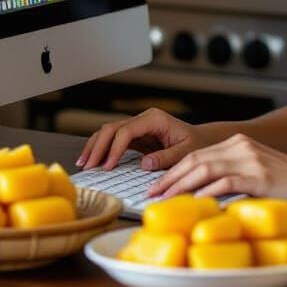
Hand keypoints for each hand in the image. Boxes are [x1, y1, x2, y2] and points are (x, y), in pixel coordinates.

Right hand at [76, 108, 211, 171]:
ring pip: (109, 131)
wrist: (202, 140)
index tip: (108, 166)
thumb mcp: (187, 152)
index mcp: (155, 119)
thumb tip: (144, 163)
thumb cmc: (197, 144)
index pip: (127, 131)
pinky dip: (102, 149)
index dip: (115, 148)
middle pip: (112, 128)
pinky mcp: (135, 136)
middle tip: (89, 166)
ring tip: (84, 164)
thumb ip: (167, 157)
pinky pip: (114, 140)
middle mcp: (144, 119)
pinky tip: (93, 160)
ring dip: (95, 146)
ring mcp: (138, 126)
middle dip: (98, 146)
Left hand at [147, 132, 286, 213]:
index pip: (197, 155)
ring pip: (204, 168)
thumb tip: (204, 197)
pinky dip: (206, 192)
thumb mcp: (258, 173)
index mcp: (239, 144)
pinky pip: (225, 182)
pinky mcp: (259, 176)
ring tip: (165, 201)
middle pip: (195, 159)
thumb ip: (234, 177)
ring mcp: (250, 159)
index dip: (173, 170)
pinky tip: (194, 203)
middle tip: (152, 195)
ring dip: (180, 186)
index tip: (157, 186)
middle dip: (169, 178)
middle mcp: (241, 146)